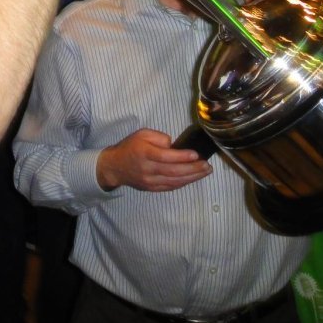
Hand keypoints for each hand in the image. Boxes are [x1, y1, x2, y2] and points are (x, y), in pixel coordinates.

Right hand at [96, 128, 212, 192]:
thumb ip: (158, 137)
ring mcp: (150, 181)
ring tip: (205, 172)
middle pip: (173, 171)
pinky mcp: (152, 188)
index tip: (196, 155)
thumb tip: (173, 145)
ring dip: (192, 177)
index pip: (165, 157)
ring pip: (174, 181)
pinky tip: (193, 178)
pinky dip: (183, 183)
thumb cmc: (130, 147)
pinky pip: (170, 187)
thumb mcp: (141, 134)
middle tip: (207, 166)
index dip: (182, 157)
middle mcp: (147, 169)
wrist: (115, 167)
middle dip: (193, 169)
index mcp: (144, 153)